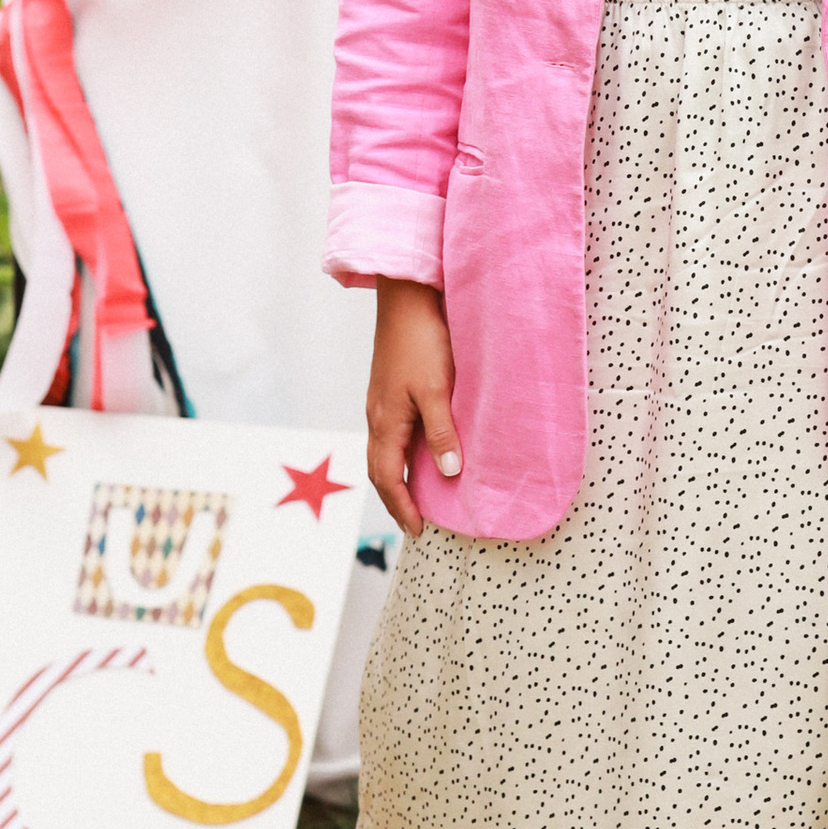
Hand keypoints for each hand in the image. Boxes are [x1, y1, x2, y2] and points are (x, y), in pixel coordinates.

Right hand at [365, 276, 460, 534]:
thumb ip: (442, 432)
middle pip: (380, 469)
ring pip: (384, 451)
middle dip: (395, 498)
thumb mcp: (435, 390)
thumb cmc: (421, 341)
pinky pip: (391, 434)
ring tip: (417, 494)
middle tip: (415, 521)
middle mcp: (378, 416)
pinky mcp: (390, 389)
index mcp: (385, 422)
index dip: (402, 506)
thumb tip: (449, 474)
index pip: (388, 478)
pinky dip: (401, 453)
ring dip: (397, 476)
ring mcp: (381, 403)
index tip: (418, 530)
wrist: (406, 299)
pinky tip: (419, 451)